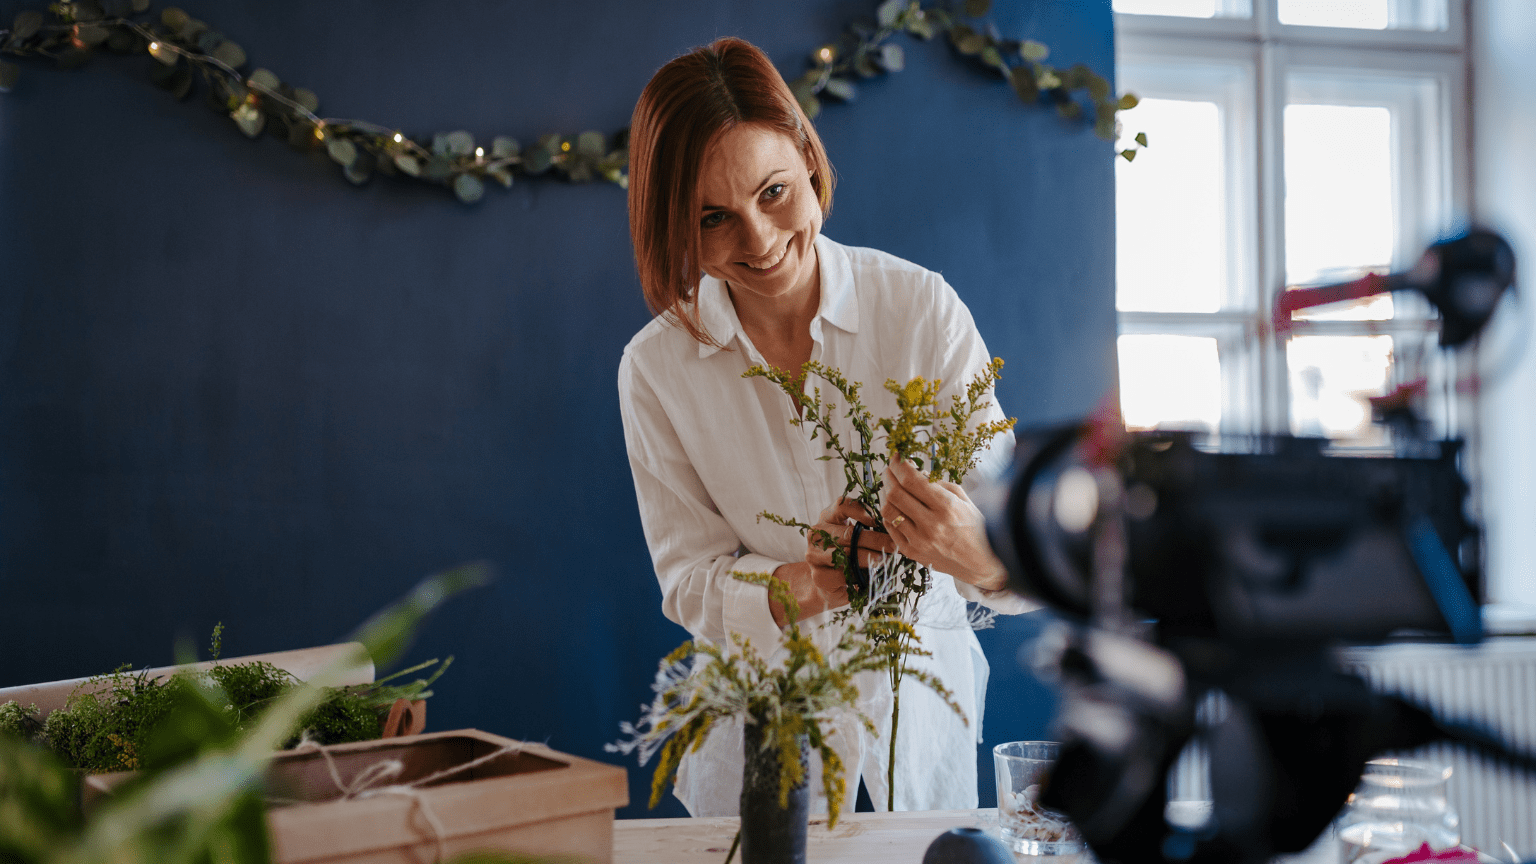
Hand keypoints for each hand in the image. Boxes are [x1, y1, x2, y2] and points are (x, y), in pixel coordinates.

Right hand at [768, 498, 889, 626]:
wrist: (829, 584)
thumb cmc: (848, 555)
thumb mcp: (855, 537)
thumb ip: (866, 529)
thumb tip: (892, 528)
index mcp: (827, 518)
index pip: (842, 505)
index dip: (862, 511)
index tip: (879, 520)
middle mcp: (816, 533)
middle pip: (849, 533)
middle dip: (875, 540)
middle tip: (894, 546)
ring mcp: (814, 555)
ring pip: (846, 554)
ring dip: (869, 557)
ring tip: (885, 560)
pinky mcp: (818, 576)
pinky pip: (842, 574)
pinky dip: (858, 575)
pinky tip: (868, 576)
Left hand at [880, 458, 1007, 591]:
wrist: (981, 563)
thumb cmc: (976, 529)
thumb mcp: (964, 500)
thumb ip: (939, 484)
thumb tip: (915, 471)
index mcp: (947, 507)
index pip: (912, 480)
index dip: (899, 465)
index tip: (897, 456)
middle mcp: (931, 524)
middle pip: (895, 493)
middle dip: (889, 476)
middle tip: (890, 469)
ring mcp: (919, 541)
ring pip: (888, 510)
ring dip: (885, 494)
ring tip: (891, 487)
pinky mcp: (911, 552)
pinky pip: (890, 528)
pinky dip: (889, 513)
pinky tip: (895, 507)